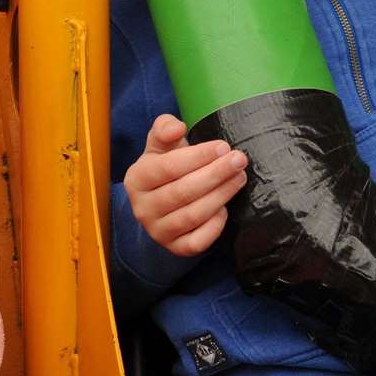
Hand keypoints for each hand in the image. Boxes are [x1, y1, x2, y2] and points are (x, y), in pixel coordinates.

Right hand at [123, 114, 245, 256]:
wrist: (160, 200)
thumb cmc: (165, 166)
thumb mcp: (160, 144)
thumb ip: (165, 128)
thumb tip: (177, 128)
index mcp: (136, 179)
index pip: (169, 167)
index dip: (199, 157)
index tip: (223, 146)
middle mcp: (142, 208)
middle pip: (183, 192)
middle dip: (216, 174)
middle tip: (239, 160)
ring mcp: (157, 231)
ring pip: (193, 216)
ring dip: (221, 195)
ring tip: (239, 178)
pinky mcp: (174, 248)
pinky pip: (197, 242)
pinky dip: (214, 226)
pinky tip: (225, 208)